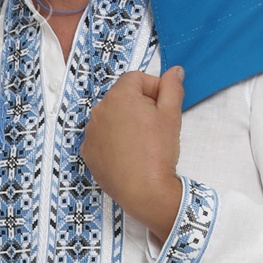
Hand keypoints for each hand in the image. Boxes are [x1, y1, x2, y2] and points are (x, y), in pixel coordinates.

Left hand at [78, 64, 185, 239]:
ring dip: (125, 123)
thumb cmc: (158, 152)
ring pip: (111, 118)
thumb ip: (172, 87)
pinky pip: (102, 138)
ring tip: (142, 143)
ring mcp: (91, 132)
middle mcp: (99, 110)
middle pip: (122, 97)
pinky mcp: (88, 152)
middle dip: (139, 106)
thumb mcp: (172, 115)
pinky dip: (113, 141)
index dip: (153, 88)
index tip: (162, 106)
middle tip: (155, 126)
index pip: (136, 78)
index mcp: (119, 96)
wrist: (144, 191)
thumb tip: (174, 71)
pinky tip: (128, 154)